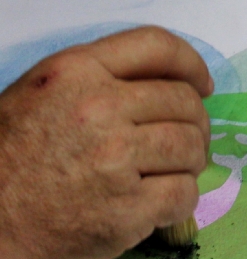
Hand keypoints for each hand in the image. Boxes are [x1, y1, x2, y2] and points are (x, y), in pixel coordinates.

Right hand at [0, 27, 211, 258]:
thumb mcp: (33, 97)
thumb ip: (92, 82)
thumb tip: (156, 87)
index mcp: (76, 73)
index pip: (158, 47)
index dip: (191, 65)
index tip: (201, 85)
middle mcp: (100, 109)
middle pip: (184, 103)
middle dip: (194, 123)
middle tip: (186, 142)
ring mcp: (115, 160)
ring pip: (190, 148)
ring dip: (190, 163)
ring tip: (169, 174)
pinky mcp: (126, 211)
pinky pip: (183, 195)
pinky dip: (181, 201)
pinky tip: (160, 207)